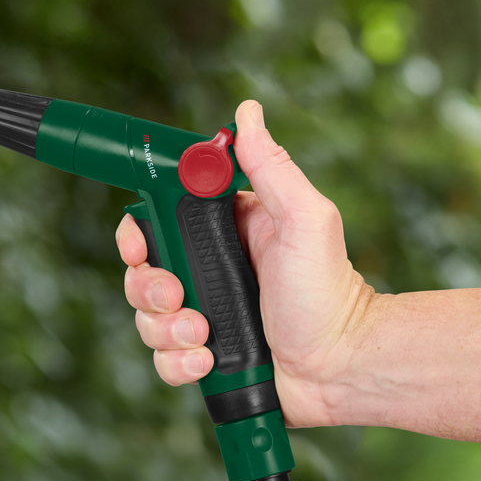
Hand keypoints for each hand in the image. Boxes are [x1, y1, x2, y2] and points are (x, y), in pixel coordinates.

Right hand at [116, 100, 371, 428]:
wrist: (342, 368)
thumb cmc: (331, 293)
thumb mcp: (306, 220)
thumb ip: (271, 167)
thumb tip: (247, 112)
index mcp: (224, 232)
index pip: (158, 220)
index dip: (138, 232)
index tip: (141, 245)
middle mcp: (208, 271)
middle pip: (141, 271)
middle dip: (148, 288)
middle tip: (177, 298)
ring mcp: (203, 315)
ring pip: (146, 319)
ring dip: (166, 330)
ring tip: (204, 337)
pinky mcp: (202, 357)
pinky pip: (163, 360)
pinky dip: (177, 364)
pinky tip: (207, 362)